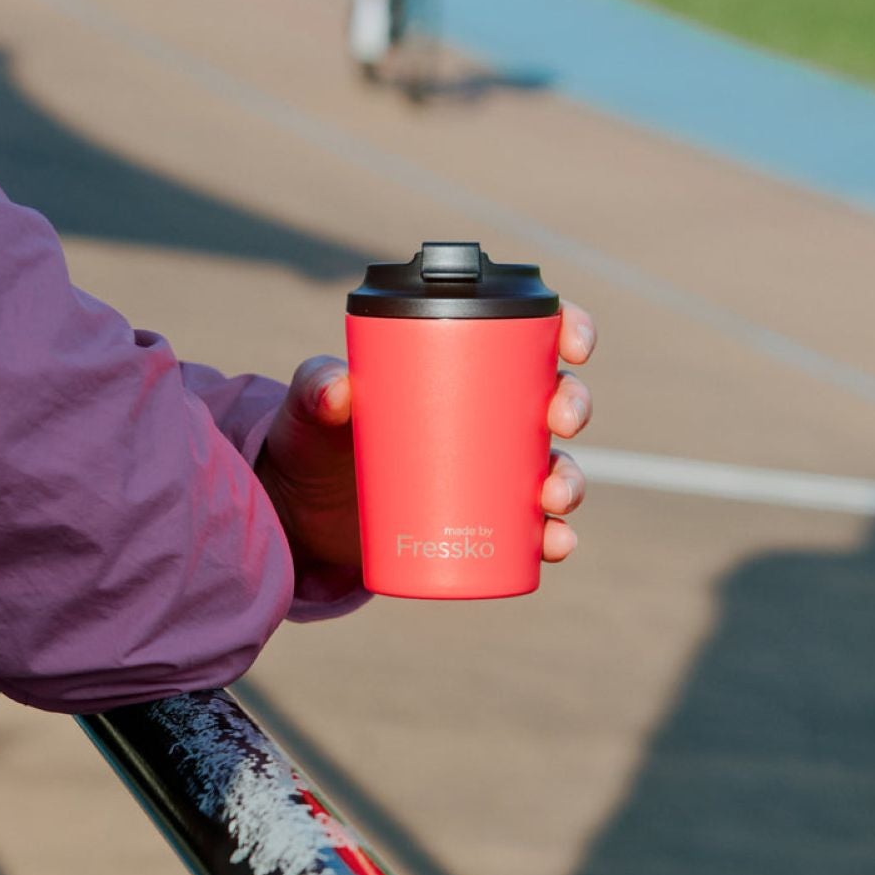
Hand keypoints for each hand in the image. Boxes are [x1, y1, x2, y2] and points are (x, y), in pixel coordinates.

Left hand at [256, 300, 595, 574]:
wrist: (299, 512)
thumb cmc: (313, 439)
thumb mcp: (309, 409)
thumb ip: (315, 389)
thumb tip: (339, 390)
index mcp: (460, 364)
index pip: (529, 334)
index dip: (569, 329)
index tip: (573, 344)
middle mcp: (487, 415)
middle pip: (555, 398)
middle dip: (574, 405)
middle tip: (558, 420)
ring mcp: (489, 471)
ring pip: (555, 466)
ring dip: (570, 479)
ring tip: (551, 496)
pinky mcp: (482, 522)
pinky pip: (534, 530)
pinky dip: (554, 538)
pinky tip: (557, 545)